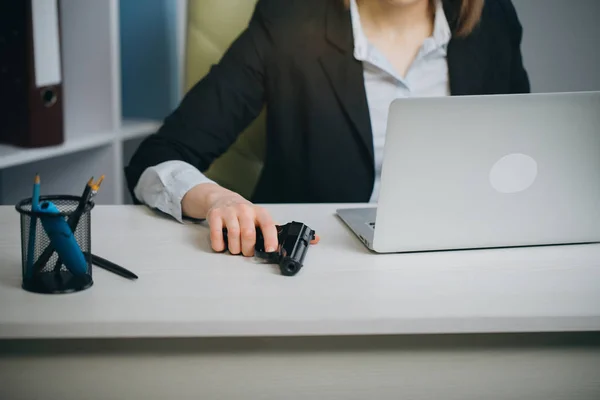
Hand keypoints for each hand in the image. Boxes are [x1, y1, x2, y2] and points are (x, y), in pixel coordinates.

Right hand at [182, 183, 318, 255]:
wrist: (222, 198)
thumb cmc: (246, 214)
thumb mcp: (263, 219)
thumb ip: (282, 231)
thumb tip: (316, 239)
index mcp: (260, 212)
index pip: (269, 225)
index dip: (271, 239)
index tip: (272, 250)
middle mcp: (245, 210)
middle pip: (249, 234)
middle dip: (249, 249)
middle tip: (248, 252)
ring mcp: (229, 212)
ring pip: (233, 236)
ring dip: (235, 249)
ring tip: (236, 249)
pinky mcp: (215, 215)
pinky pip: (216, 234)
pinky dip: (219, 245)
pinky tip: (222, 246)